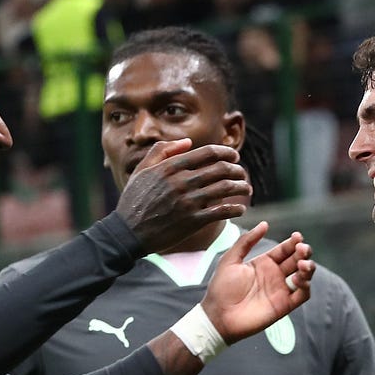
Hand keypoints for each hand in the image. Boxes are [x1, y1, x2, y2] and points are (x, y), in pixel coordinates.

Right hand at [117, 139, 251, 251]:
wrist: (127, 232)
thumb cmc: (134, 200)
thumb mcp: (141, 170)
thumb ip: (162, 151)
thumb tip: (187, 142)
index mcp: (170, 167)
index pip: (207, 153)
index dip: (226, 153)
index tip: (234, 157)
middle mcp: (181, 182)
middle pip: (220, 169)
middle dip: (237, 170)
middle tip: (242, 174)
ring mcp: (187, 202)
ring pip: (224, 189)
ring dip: (240, 187)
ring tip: (246, 189)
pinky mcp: (191, 221)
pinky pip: (220, 212)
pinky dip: (234, 209)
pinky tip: (240, 209)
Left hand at [199, 222, 313, 343]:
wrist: (218, 315)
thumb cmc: (221, 288)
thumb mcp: (230, 259)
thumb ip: (246, 241)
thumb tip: (265, 224)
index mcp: (264, 263)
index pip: (284, 250)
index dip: (293, 243)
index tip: (297, 237)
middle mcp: (275, 275)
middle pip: (297, 260)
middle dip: (303, 252)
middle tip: (302, 249)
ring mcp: (280, 290)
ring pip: (304, 276)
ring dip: (308, 268)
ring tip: (303, 264)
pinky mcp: (284, 305)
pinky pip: (302, 295)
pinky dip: (305, 286)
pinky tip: (298, 279)